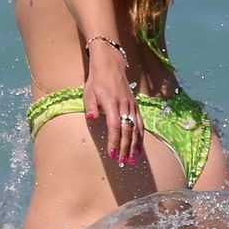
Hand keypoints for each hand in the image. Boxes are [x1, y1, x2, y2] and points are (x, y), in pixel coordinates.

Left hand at [80, 42, 141, 165]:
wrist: (110, 65)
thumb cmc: (97, 81)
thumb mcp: (88, 92)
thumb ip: (91, 107)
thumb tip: (91, 119)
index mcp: (112, 103)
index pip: (115, 126)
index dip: (114, 141)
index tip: (111, 154)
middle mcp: (124, 106)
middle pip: (127, 130)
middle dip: (124, 148)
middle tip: (121, 163)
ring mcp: (132, 106)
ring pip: (136, 129)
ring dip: (134, 146)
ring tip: (131, 160)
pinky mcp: (135, 106)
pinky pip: (140, 124)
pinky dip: (140, 137)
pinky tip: (138, 149)